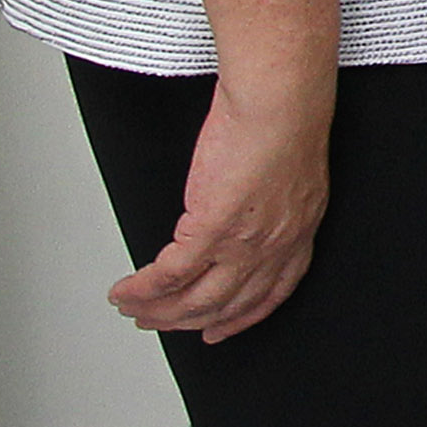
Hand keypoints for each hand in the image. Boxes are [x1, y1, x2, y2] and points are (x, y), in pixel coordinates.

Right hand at [107, 67, 329, 341]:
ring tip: (135, 312)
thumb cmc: (286, 116)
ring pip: (197, 299)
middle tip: (160, 323)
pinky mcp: (213, 229)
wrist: (280, 99)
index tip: (223, 327)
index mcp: (300, 228)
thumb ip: (269, 200)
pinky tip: (126, 291)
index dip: (245, 315)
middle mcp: (277, 243)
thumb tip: (239, 208)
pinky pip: (170, 275)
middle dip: (190, 320)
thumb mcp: (289, 169)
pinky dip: (143, 289)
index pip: (274, 290)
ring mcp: (246, 242)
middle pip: (230, 303)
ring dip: (160, 312)